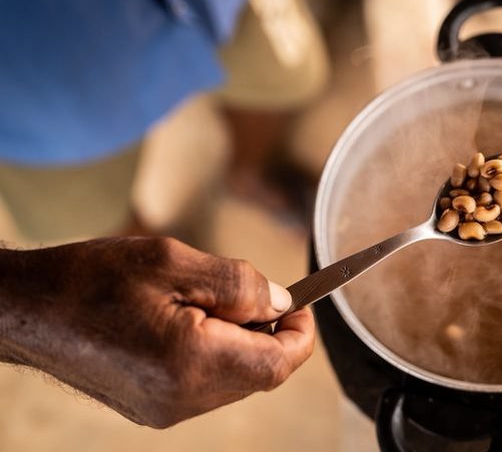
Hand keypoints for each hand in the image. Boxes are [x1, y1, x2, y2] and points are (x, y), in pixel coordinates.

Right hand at [0, 237, 314, 427]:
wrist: (26, 311)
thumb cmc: (92, 279)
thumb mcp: (173, 261)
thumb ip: (239, 284)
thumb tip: (282, 302)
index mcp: (192, 362)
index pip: (279, 363)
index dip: (301, 332)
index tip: (302, 303)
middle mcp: (183, 398)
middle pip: (260, 373)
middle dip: (269, 332)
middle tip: (248, 291)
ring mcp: (165, 410)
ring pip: (235, 380)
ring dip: (241, 342)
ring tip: (206, 301)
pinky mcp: (151, 408)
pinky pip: (207, 385)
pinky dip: (216, 354)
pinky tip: (188, 322)